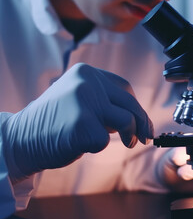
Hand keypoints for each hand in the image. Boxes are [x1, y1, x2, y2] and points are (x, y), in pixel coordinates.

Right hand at [1, 63, 152, 182]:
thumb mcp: (80, 100)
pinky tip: (80, 144)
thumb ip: (105, 101)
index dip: (137, 107)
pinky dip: (97, 146)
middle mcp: (87, 82)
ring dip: (129, 136)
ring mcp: (84, 102)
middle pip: (130, 104)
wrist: (20, 138)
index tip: (143, 122)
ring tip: (125, 143)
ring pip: (126, 120)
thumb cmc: (54, 122)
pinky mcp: (82, 125)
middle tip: (145, 138)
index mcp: (86, 73)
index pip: (125, 88)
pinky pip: (105, 140)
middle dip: (142, 123)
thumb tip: (139, 119)